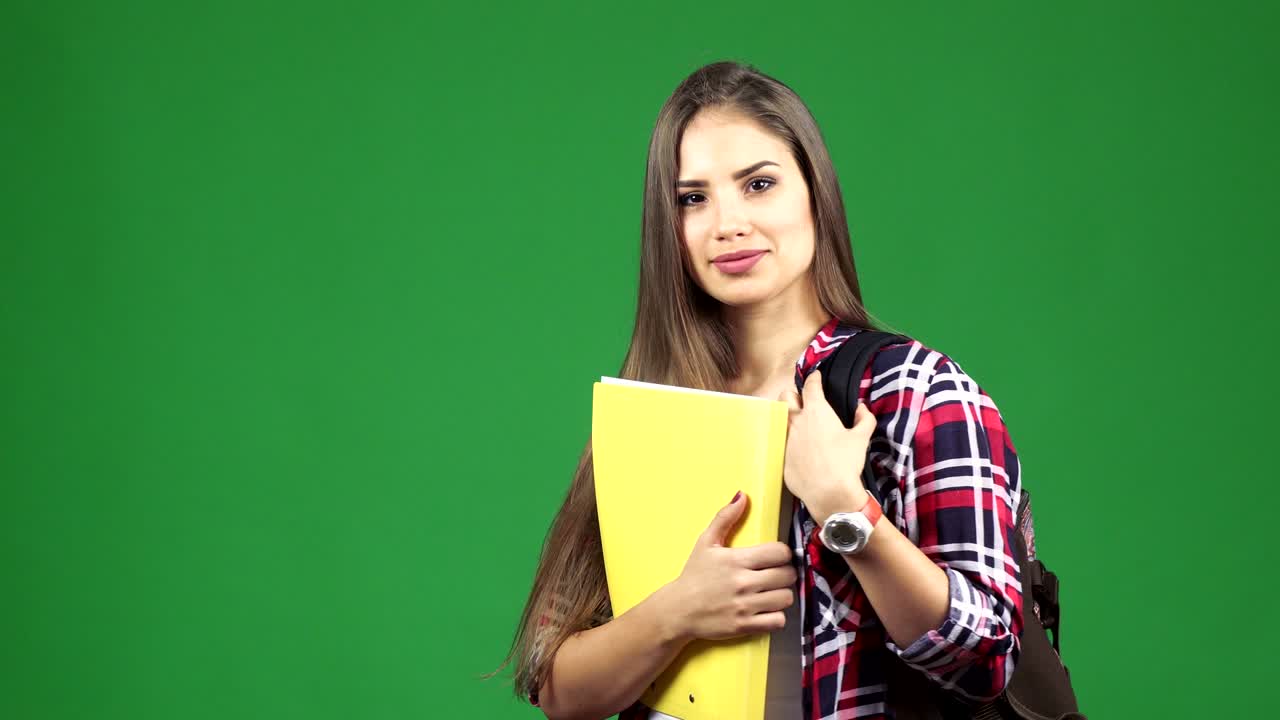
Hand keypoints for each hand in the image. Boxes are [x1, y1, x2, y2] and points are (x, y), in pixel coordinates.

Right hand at [663, 492, 797, 641]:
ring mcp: (745, 606)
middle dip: (785, 574)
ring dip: (782, 595)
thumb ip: (725, 518)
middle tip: (775, 575)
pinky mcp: (745, 626)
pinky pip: (778, 621)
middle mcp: (743, 582)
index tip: (776, 558)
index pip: (780, 552)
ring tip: (771, 593)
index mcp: (736, 559)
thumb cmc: (693, 575)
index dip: (783, 554)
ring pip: (786, 598)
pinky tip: (766, 610)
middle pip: (787, 575)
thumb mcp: (705, 542)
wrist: (678, 610)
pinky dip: (776, 616)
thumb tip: (742, 496)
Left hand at [777, 369, 875, 523]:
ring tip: (798, 422)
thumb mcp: (861, 438)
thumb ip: (864, 419)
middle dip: (794, 394)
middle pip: (787, 395)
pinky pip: (779, 440)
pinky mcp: (779, 454)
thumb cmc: (846, 462)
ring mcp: (784, 437)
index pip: (811, 385)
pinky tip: (795, 446)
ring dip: (788, 416)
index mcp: (816, 411)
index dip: (814, 378)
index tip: (816, 377)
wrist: (829, 492)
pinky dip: (786, 438)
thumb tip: (862, 408)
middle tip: (803, 400)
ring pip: (779, 417)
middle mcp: (796, 420)